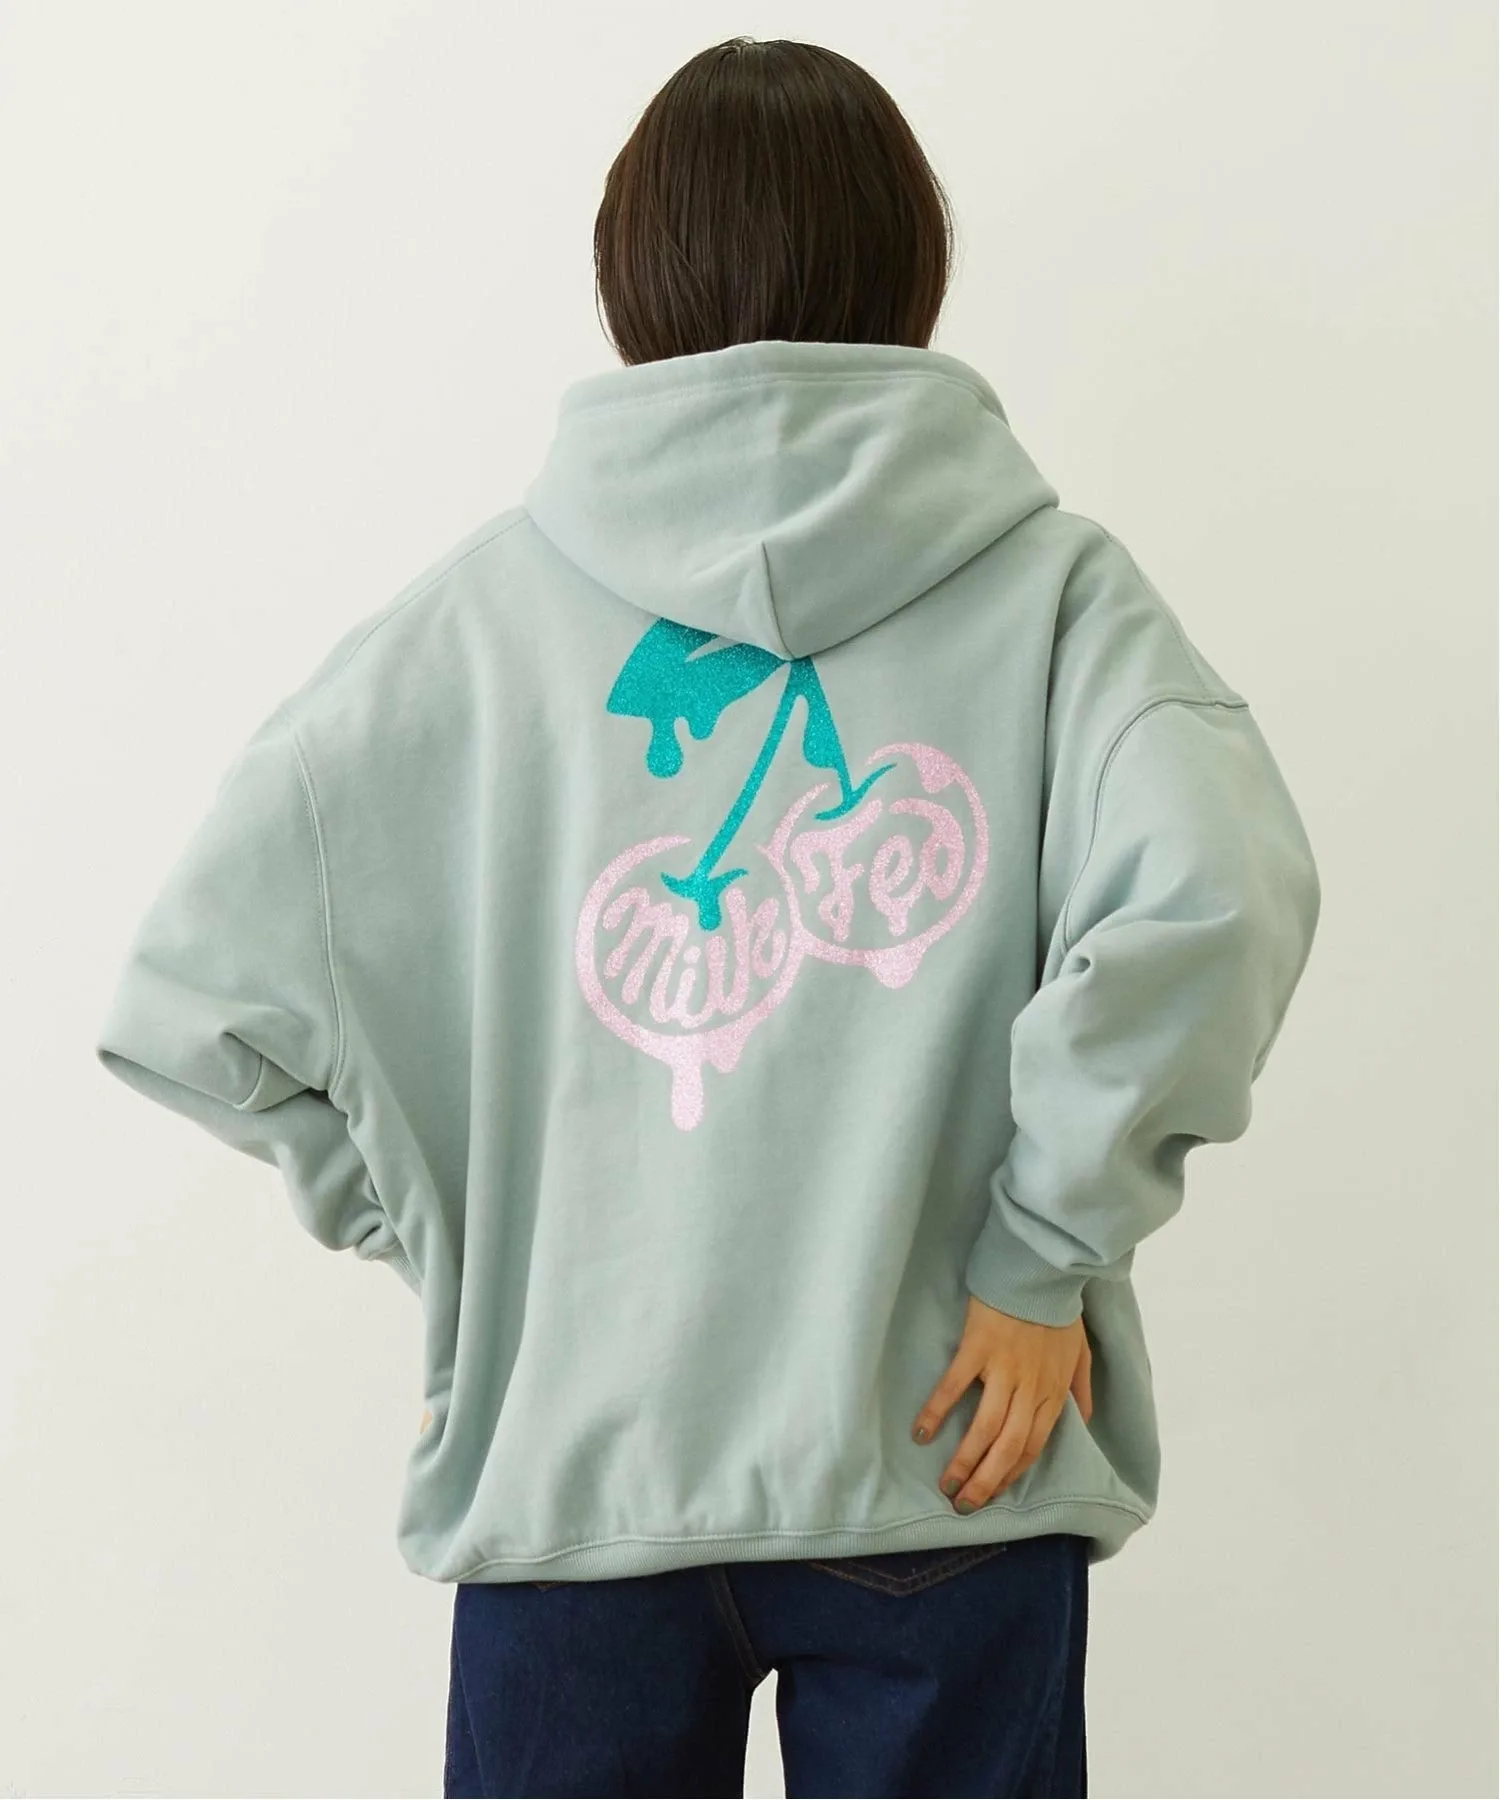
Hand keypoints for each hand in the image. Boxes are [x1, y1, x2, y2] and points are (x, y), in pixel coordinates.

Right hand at [911, 1295, 1092, 1509]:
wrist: (1040, 1271)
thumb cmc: (1058, 1312)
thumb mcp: (1080, 1353)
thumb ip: (1081, 1389)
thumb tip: (1084, 1419)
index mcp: (1053, 1393)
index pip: (1034, 1446)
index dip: (1012, 1473)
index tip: (994, 1493)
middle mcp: (1030, 1389)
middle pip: (1008, 1447)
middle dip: (986, 1481)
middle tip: (965, 1503)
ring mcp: (1003, 1370)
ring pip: (985, 1428)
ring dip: (965, 1461)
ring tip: (946, 1484)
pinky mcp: (977, 1349)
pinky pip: (955, 1387)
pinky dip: (937, 1411)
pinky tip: (921, 1433)